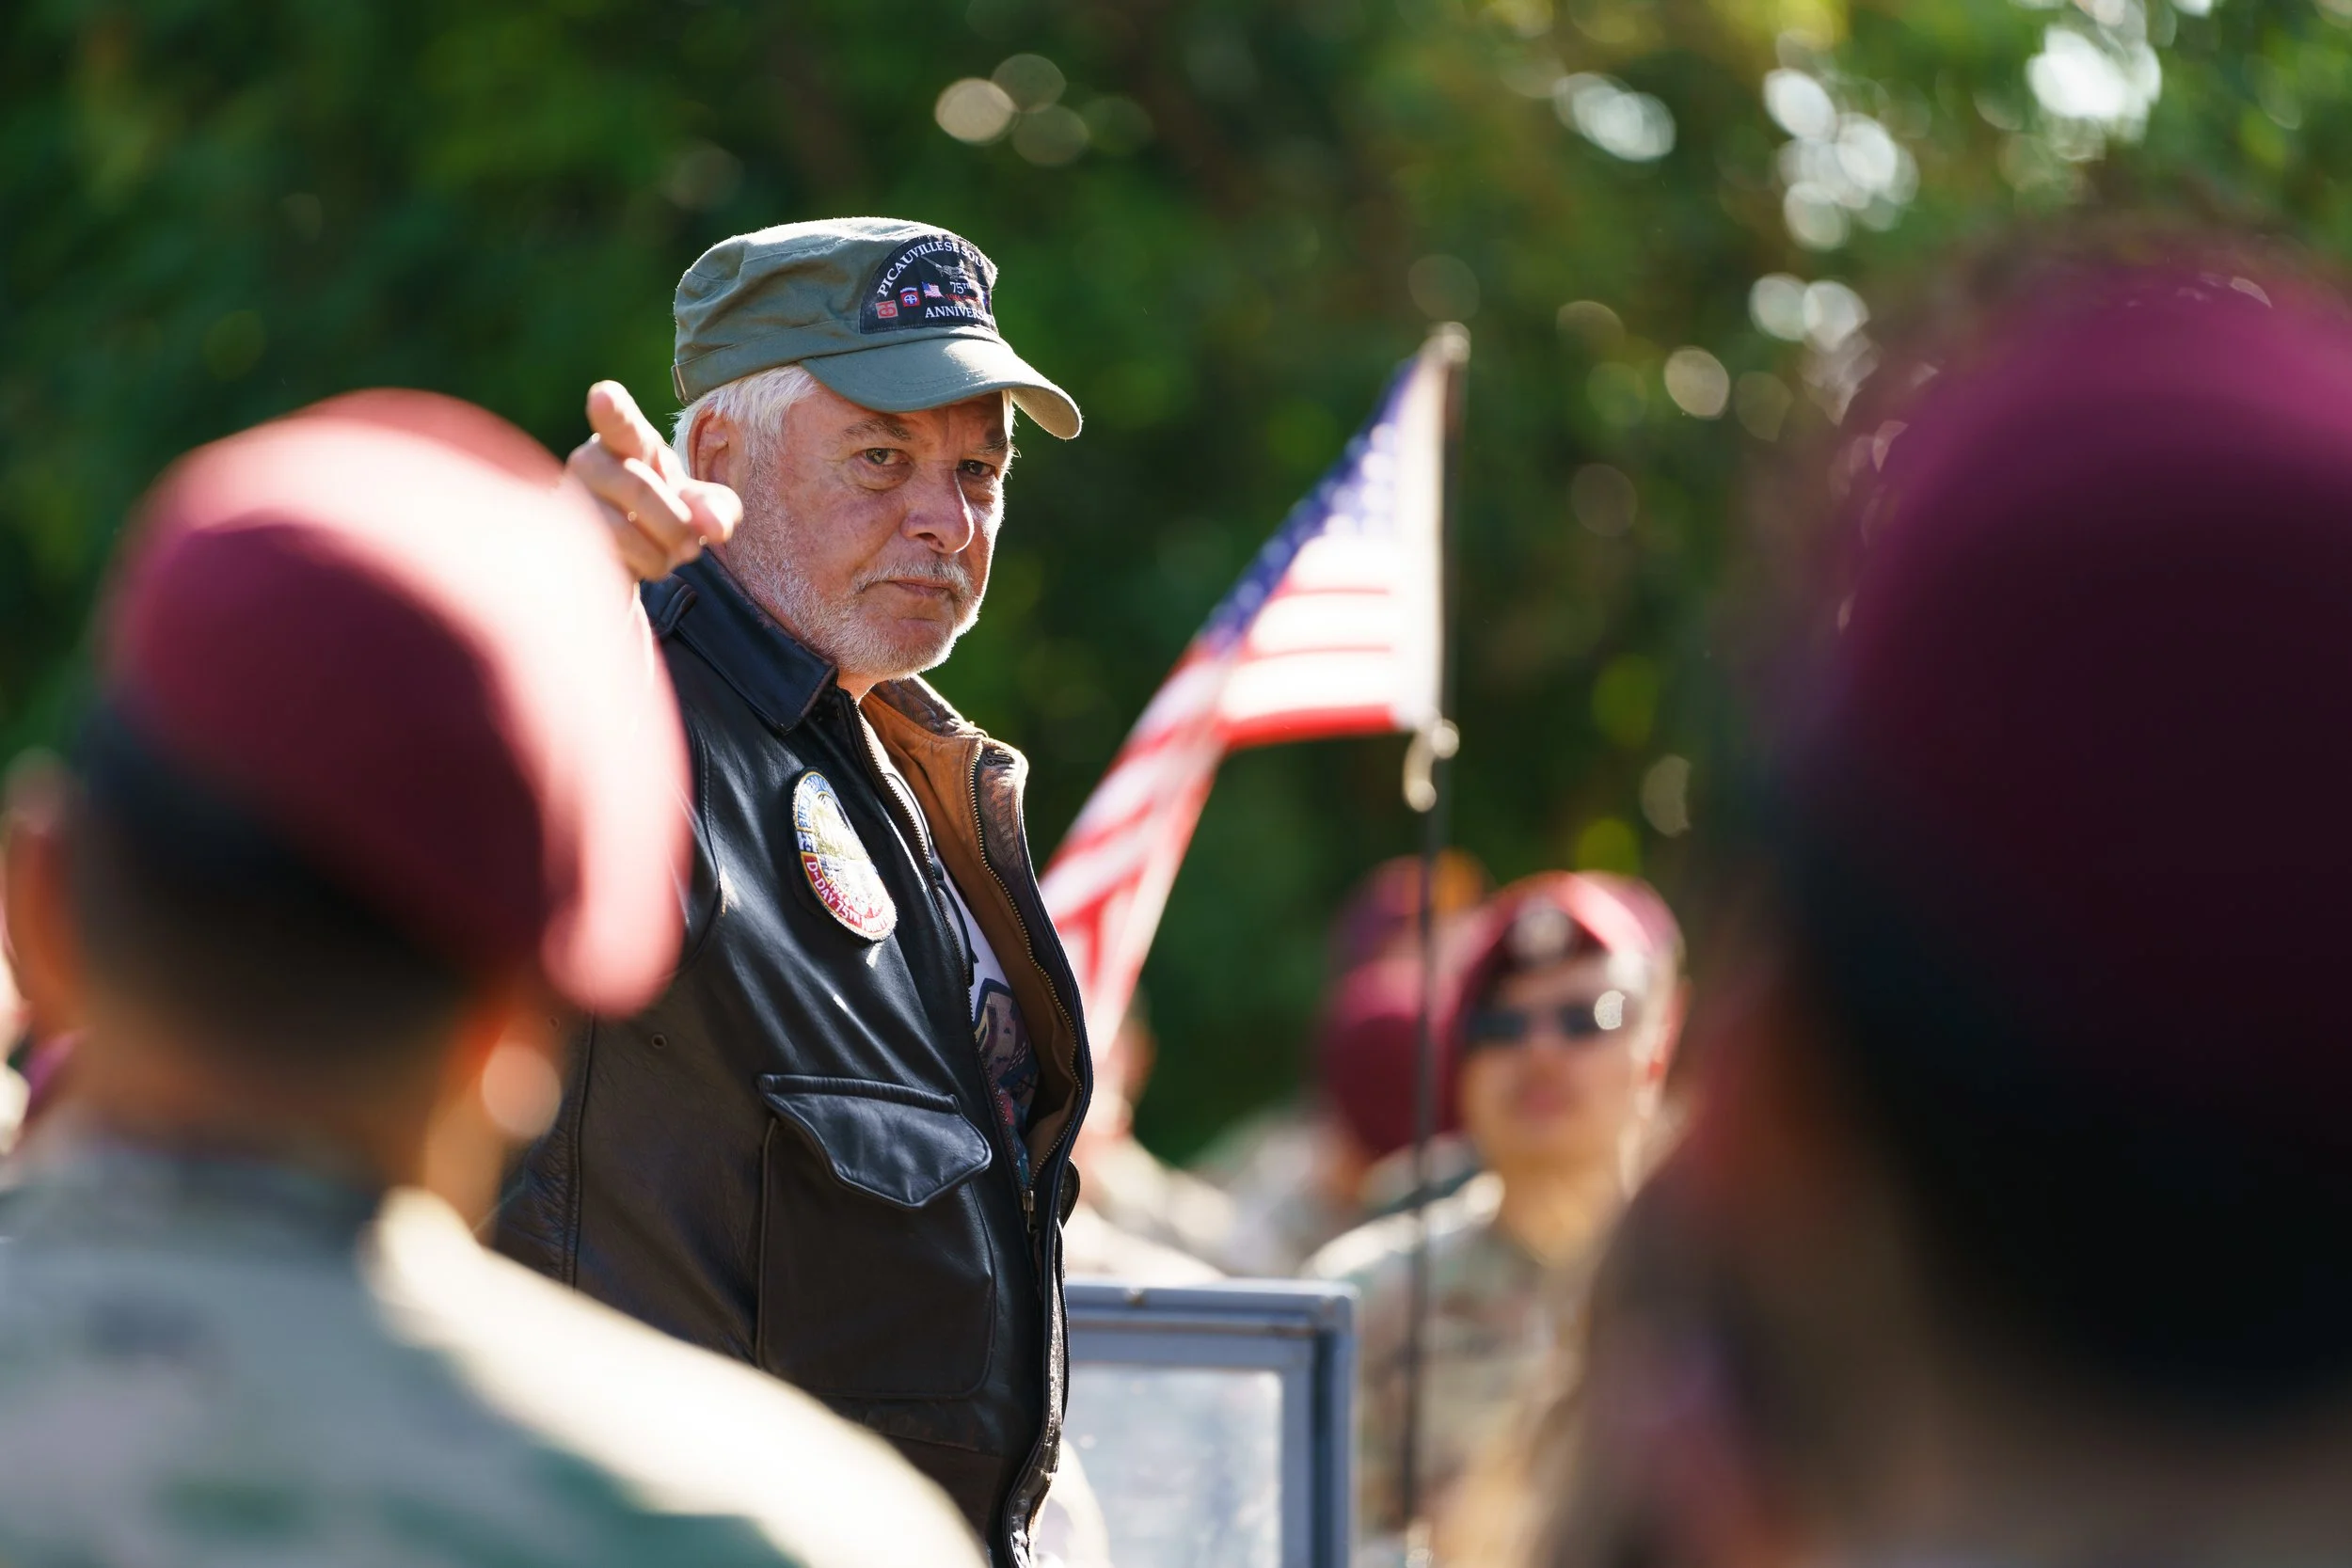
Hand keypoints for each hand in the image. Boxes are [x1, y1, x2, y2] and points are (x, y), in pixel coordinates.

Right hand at [568, 380, 741, 580]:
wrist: (632, 549)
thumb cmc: (668, 512)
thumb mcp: (702, 506)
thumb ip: (718, 509)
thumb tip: (716, 526)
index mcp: (628, 440)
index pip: (619, 422)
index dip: (611, 410)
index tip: (604, 396)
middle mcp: (590, 461)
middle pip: (638, 488)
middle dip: (676, 525)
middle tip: (692, 545)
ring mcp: (569, 499)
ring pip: (620, 530)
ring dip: (659, 554)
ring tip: (666, 556)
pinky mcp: (562, 539)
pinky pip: (605, 559)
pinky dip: (638, 568)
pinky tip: (641, 564)